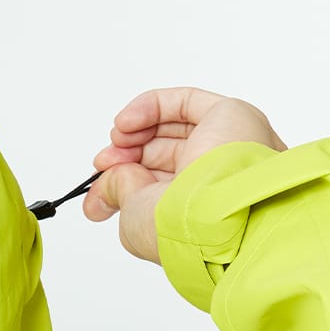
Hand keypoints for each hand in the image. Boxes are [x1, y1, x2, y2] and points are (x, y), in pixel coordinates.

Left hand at [83, 88, 287, 264]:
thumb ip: (118, 192)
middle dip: (127, 153)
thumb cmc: (178, 227)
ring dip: (138, 130)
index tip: (98, 178)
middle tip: (103, 160)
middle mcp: (213, 176)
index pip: (158, 183)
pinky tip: (127, 122)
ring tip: (117, 138)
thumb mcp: (134, 215)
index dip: (125, 176)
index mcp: (196, 206)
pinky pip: (185, 103)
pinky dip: (151, 107)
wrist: (212, 214)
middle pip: (164, 153)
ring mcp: (224, 145)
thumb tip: (100, 190)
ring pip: (175, 126)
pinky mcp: (231, 116)